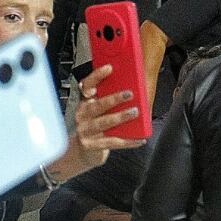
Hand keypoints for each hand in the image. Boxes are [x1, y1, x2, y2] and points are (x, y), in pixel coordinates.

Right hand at [49, 64, 144, 180]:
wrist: (81, 152)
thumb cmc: (93, 127)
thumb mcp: (97, 111)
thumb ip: (108, 98)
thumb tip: (133, 86)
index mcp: (84, 102)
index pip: (87, 86)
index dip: (97, 76)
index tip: (109, 68)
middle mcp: (82, 115)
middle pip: (97, 105)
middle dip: (113, 98)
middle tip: (129, 94)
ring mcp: (85, 131)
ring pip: (104, 123)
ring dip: (120, 117)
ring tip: (134, 112)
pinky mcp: (92, 145)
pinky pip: (112, 142)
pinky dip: (128, 141)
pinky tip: (140, 139)